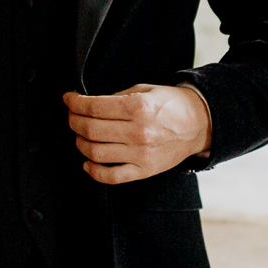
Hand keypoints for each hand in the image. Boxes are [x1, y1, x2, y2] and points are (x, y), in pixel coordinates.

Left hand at [64, 84, 212, 183]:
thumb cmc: (171, 105)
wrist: (198, 124)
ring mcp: (141, 155)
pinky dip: (93, 171)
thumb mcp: (144, 90)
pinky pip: (111, 176)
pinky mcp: (144, 171)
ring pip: (95, 153)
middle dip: (73, 121)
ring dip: (80, 143)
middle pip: (91, 130)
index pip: (94, 107)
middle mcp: (139, 132)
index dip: (75, 103)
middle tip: (72, 116)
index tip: (69, 99)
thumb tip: (88, 104)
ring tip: (79, 135)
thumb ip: (116, 98)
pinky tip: (88, 162)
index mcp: (139, 108)